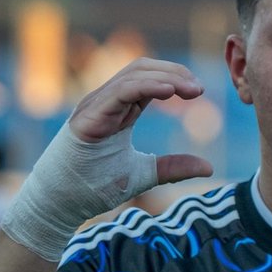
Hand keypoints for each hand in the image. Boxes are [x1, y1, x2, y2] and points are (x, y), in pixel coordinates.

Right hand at [2, 58, 214, 259]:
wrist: (62, 203)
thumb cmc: (95, 186)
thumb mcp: (144, 174)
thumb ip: (173, 168)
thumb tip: (209, 168)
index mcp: (119, 110)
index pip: (148, 79)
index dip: (175, 79)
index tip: (199, 92)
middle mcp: (106, 101)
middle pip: (142, 68)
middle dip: (173, 72)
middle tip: (199, 89)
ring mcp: (96, 106)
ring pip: (132, 75)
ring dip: (165, 77)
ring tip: (191, 89)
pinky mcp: (89, 116)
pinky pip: (120, 91)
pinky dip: (145, 86)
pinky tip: (168, 91)